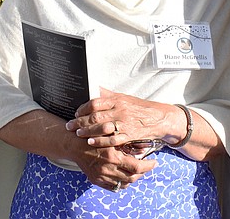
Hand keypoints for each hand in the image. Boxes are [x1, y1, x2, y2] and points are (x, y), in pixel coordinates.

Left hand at [66, 88, 182, 148]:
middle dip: (80, 121)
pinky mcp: (129, 134)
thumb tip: (94, 88)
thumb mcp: (124, 98)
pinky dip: (100, 141)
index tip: (76, 113)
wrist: (159, 118)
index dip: (83, 108)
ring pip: (101, 127)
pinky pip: (112, 139)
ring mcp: (125, 123)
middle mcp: (120, 110)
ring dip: (87, 131)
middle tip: (70, 126)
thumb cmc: (139, 108)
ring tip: (78, 134)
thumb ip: (108, 95)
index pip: (95, 102)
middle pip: (95, 116)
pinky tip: (91, 142)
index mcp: (117, 100)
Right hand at [67, 140, 154, 190]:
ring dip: (133, 177)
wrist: (73, 144)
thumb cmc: (93, 135)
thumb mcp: (110, 135)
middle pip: (132, 177)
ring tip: (137, 170)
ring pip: (124, 183)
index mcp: (112, 156)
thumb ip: (126, 143)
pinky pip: (113, 186)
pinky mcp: (96, 180)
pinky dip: (122, 182)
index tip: (154, 162)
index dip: (148, 166)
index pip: (137, 167)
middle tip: (147, 166)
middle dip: (142, 172)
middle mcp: (107, 169)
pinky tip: (124, 175)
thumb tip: (143, 149)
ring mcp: (101, 176)